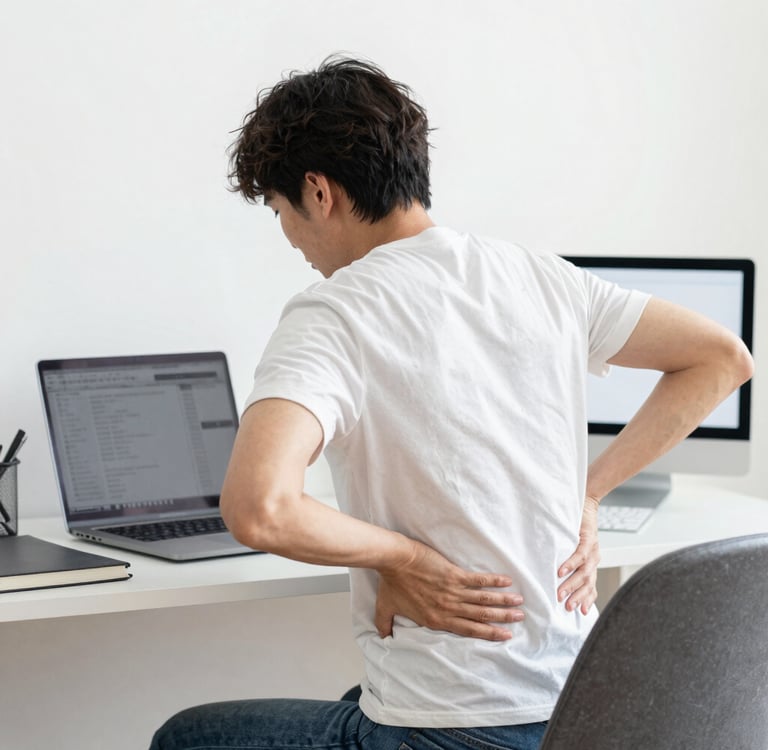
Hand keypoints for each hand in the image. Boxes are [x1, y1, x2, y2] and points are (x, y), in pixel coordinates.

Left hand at [375, 539, 523, 641]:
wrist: (395, 560)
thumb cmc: (390, 583)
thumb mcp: (385, 608)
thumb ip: (385, 625)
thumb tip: (383, 637)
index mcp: (435, 619)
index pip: (467, 630)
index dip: (487, 634)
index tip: (504, 636)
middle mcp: (448, 608)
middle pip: (480, 616)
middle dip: (501, 619)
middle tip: (518, 620)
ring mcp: (453, 592)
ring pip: (483, 600)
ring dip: (503, 602)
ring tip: (518, 604)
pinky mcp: (454, 575)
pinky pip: (478, 580)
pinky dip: (494, 581)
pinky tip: (507, 582)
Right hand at [557, 495, 600, 613]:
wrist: (586, 502)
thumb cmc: (578, 525)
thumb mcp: (576, 546)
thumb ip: (572, 561)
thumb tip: (557, 576)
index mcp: (592, 563)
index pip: (591, 586)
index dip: (587, 599)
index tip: (581, 613)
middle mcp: (594, 558)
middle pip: (588, 583)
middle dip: (577, 597)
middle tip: (565, 607)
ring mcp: (592, 549)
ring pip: (584, 572)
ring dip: (571, 584)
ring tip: (560, 593)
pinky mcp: (588, 538)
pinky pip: (579, 554)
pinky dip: (570, 564)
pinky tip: (561, 571)